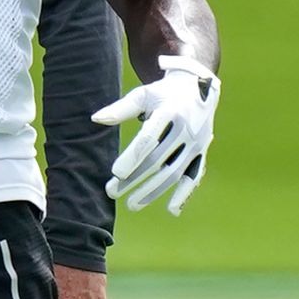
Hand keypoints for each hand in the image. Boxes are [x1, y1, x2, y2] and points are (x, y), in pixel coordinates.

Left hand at [97, 55, 221, 214]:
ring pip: (174, 172)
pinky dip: (184, 193)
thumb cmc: (162, 94)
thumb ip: (120, 109)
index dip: (132, 157)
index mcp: (170, 112)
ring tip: (131, 204)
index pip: (149, 139)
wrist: (197, 88)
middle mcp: (186, 130)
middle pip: (157, 160)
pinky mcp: (202, 152)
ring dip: (153, 191)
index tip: (115, 172)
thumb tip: (96, 119)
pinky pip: (194, 176)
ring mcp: (196, 143)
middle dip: (134, 178)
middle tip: (111, 192)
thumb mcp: (142, 95)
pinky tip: (171, 210)